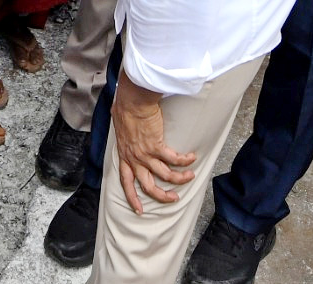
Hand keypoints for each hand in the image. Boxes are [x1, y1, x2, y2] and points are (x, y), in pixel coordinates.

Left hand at [111, 70, 195, 213]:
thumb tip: (125, 131)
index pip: (126, 182)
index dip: (132, 198)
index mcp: (124, 156)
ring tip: (190, 175)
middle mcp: (134, 158)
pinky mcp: (156, 146)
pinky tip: (192, 157)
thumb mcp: (120, 127)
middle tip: (173, 198)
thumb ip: (125, 136)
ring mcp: (145, 154)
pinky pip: (174, 159)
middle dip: (162, 196)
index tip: (139, 210)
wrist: (132, 101)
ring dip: (180, 178)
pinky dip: (185, 161)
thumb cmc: (125, 109)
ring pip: (166, 176)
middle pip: (148, 186)